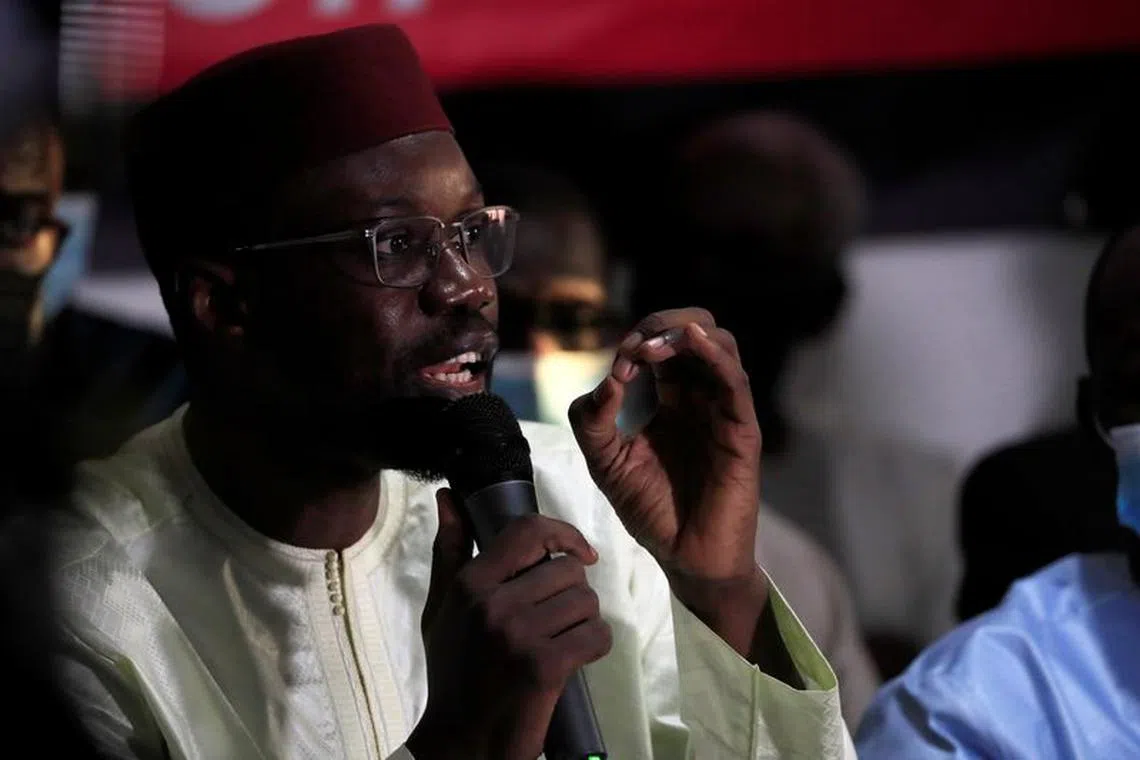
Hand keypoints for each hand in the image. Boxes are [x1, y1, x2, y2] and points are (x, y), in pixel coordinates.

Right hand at [407, 490, 612, 759]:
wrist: (461, 741)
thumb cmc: (452, 673)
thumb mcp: (442, 609)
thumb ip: (449, 551)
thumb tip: (448, 497)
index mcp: (470, 584)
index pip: (528, 531)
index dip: (563, 533)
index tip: (580, 552)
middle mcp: (494, 603)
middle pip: (568, 570)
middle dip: (572, 594)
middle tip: (554, 621)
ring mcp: (520, 635)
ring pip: (587, 602)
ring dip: (583, 622)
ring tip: (560, 641)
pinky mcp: (545, 666)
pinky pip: (597, 635)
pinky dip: (594, 647)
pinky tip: (573, 661)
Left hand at [568, 308, 767, 652]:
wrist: (684, 557)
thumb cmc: (651, 510)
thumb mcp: (605, 462)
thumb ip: (592, 421)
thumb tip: (607, 379)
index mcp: (672, 400)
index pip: (664, 345)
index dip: (638, 341)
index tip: (618, 363)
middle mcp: (701, 398)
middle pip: (695, 331)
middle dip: (663, 324)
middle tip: (636, 346)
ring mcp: (723, 411)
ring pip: (721, 344)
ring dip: (685, 333)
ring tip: (652, 349)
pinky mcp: (742, 431)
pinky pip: (735, 381)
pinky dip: (715, 353)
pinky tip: (693, 342)